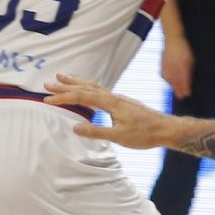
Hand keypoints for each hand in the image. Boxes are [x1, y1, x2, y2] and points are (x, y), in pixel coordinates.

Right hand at [44, 75, 173, 149]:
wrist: (167, 129)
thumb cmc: (145, 134)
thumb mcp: (119, 136)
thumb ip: (96, 132)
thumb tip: (74, 127)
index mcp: (112, 103)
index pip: (82, 97)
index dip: (64, 97)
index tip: (47, 99)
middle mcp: (115, 97)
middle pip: (87, 88)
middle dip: (67, 85)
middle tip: (48, 82)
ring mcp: (120, 99)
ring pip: (95, 87)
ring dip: (78, 83)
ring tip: (63, 78)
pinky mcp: (123, 103)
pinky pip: (102, 91)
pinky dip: (89, 88)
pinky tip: (87, 91)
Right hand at [161, 34, 193, 99]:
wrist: (172, 39)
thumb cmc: (185, 49)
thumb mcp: (191, 59)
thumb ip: (189, 69)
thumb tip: (189, 80)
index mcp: (182, 63)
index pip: (183, 78)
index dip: (185, 87)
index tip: (187, 94)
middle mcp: (173, 65)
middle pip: (176, 80)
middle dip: (179, 89)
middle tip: (182, 97)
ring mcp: (166, 65)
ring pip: (170, 79)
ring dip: (174, 87)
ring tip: (178, 93)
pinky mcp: (162, 65)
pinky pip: (165, 75)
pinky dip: (169, 81)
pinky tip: (172, 85)